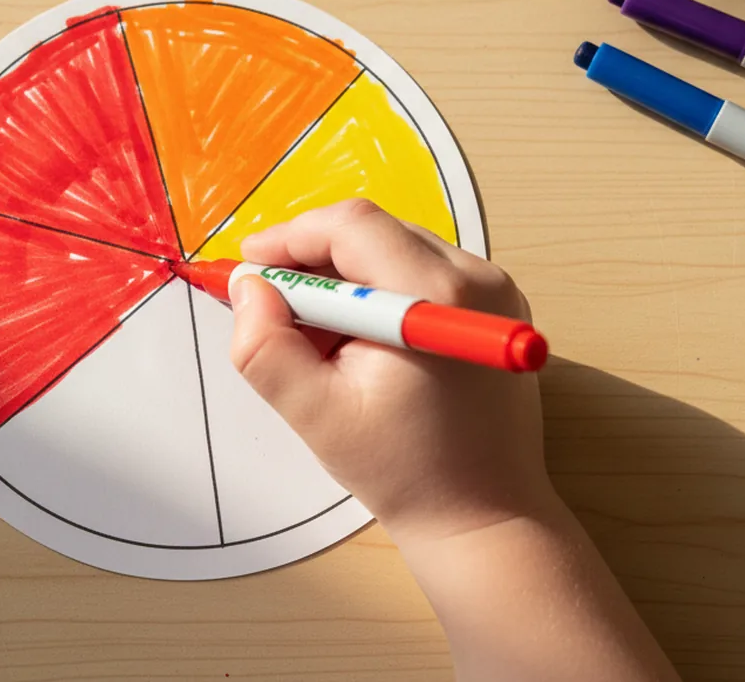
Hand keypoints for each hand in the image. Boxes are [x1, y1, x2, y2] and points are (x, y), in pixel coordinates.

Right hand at [230, 198, 553, 542]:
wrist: (484, 517)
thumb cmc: (409, 472)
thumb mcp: (316, 415)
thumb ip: (265, 348)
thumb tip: (248, 288)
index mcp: (437, 297)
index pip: (352, 226)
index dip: (291, 236)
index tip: (250, 266)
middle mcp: (478, 278)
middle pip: (375, 231)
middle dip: (313, 259)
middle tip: (272, 304)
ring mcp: (495, 289)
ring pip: (396, 247)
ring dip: (344, 277)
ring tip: (318, 337)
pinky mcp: (496, 306)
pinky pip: (423, 270)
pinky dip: (378, 290)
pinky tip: (358, 342)